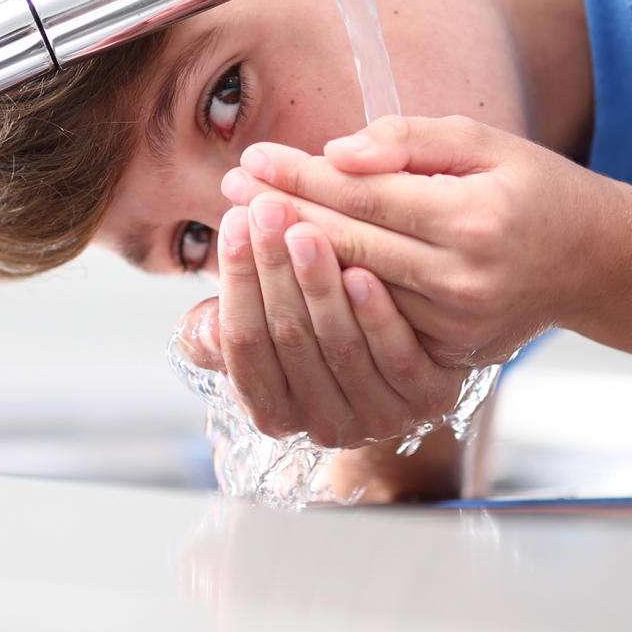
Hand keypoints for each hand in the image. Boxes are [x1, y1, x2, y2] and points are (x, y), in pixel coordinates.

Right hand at [172, 193, 470, 448]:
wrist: (412, 353)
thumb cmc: (320, 327)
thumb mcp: (265, 329)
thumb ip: (225, 330)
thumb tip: (205, 327)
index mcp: (272, 411)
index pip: (243, 342)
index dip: (237, 279)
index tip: (234, 219)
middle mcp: (321, 424)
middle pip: (288, 340)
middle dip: (273, 268)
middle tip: (268, 207)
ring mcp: (377, 417)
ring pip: (339, 347)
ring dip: (319, 285)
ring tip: (306, 228)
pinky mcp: (427, 400)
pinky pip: (396, 360)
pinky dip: (376, 316)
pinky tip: (362, 272)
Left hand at [221, 115, 631, 365]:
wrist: (596, 264)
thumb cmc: (537, 189)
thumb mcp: (484, 142)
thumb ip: (408, 141)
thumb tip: (336, 152)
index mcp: (471, 221)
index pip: (364, 196)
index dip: (302, 177)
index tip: (253, 157)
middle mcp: (460, 282)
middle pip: (347, 246)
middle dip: (281, 214)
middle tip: (229, 188)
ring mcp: (453, 328)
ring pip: (350, 292)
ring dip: (291, 260)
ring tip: (242, 226)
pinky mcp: (448, 355)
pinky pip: (371, 325)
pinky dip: (326, 297)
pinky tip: (285, 274)